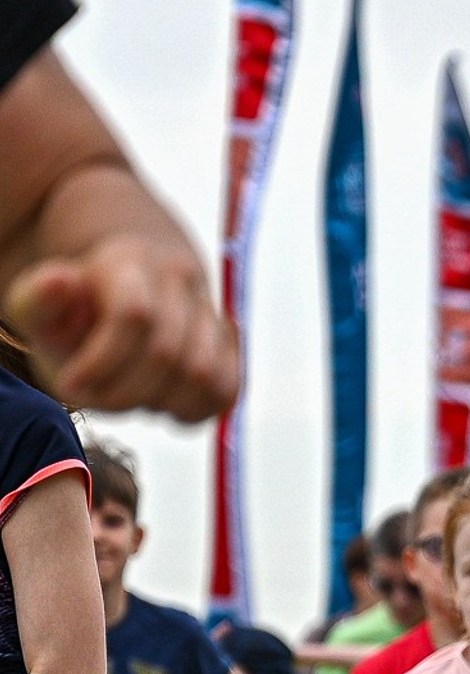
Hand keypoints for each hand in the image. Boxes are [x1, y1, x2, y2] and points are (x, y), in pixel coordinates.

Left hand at [3, 234, 237, 423]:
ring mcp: (211, 313)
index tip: (70, 386)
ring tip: (127, 397)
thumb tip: (63, 283)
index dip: (104, 360)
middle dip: (125, 392)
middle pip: (169, 353)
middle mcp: (180, 280)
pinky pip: (226, 392)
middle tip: (94, 400)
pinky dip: (193, 411)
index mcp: (129, 263)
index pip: (135, 315)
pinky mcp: (228, 345)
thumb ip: (37, 299)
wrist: (121, 294)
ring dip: (159, 403)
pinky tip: (160, 402)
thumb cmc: (72, 312)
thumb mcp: (38, 303)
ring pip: (204, 376)